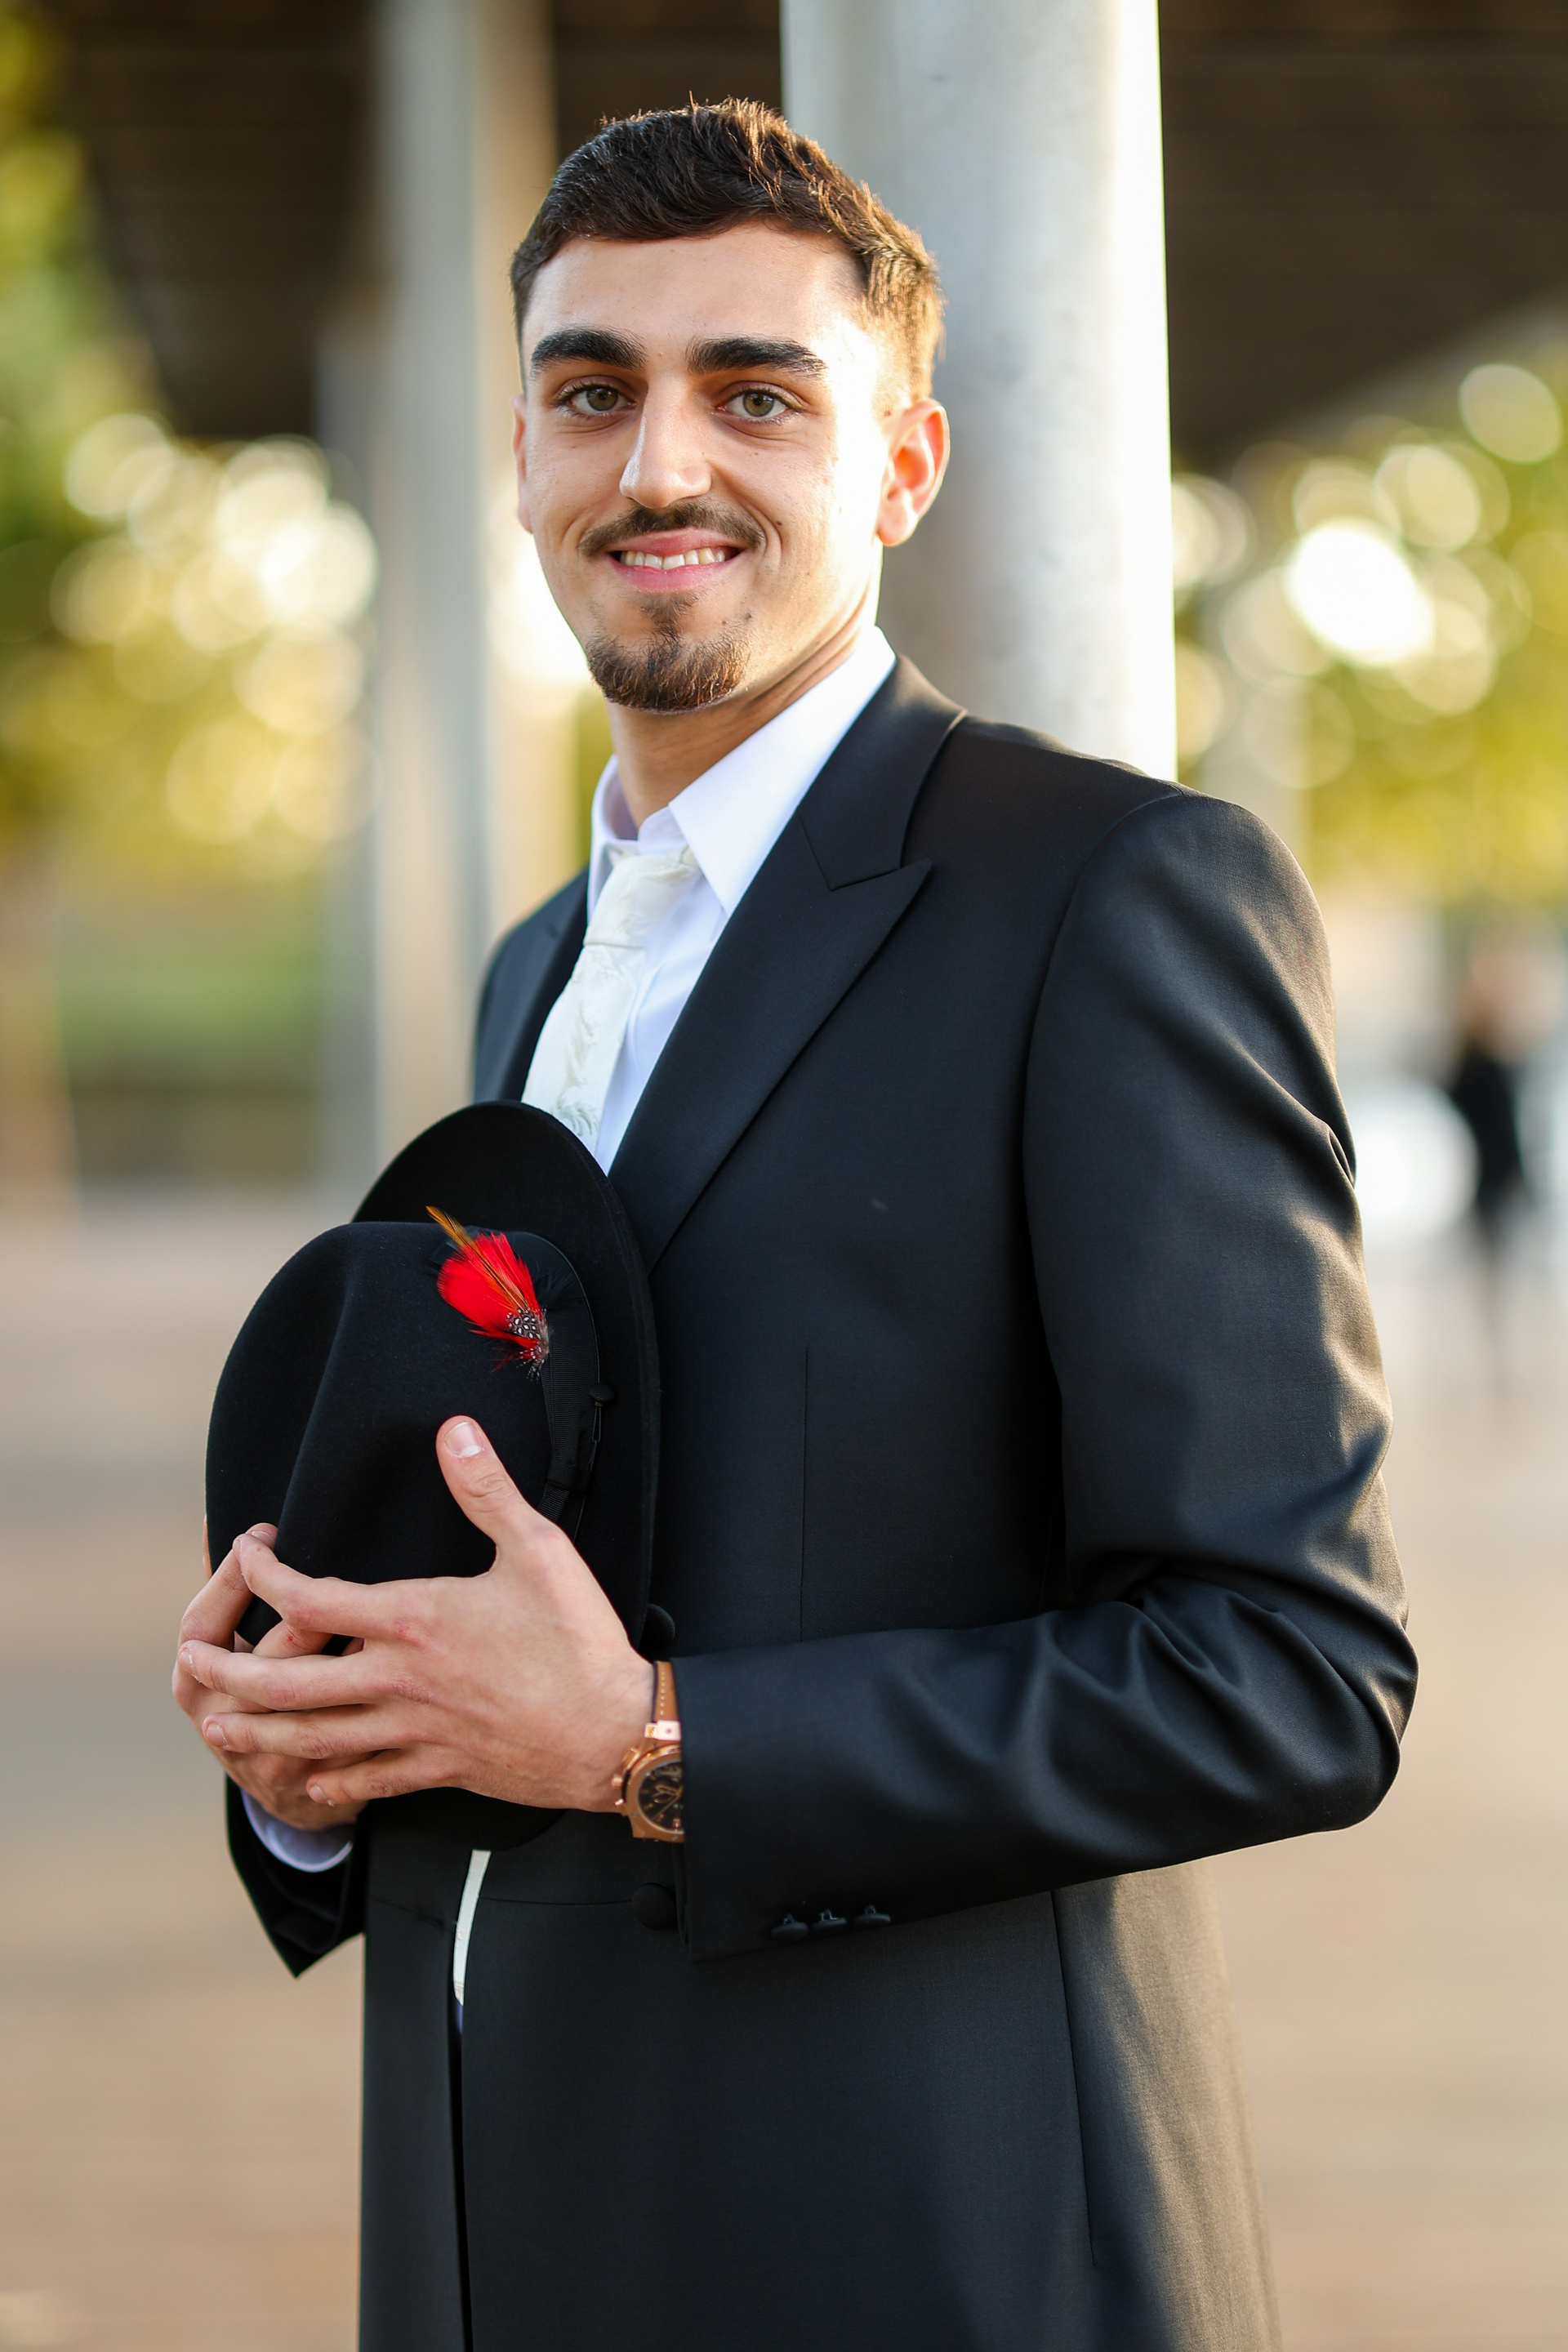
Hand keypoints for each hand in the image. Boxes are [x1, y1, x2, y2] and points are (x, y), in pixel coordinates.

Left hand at [176, 1419, 656, 1813]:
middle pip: (290, 1680)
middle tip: (187, 1663)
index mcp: (414, 1620)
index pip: (311, 1598)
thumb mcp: (539, 1549)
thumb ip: (486, 1489)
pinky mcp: (439, 1768)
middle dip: (230, 1670)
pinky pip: (367, 1779)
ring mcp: (415, 1730)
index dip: (264, 1576)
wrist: (613, 1732)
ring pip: (315, 1736)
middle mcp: (400, 1680)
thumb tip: (453, 1428)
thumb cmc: (580, 1638)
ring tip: (217, 1724)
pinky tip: (308, 1778)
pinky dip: (330, 1779)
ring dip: (259, 1728)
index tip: (246, 1555)